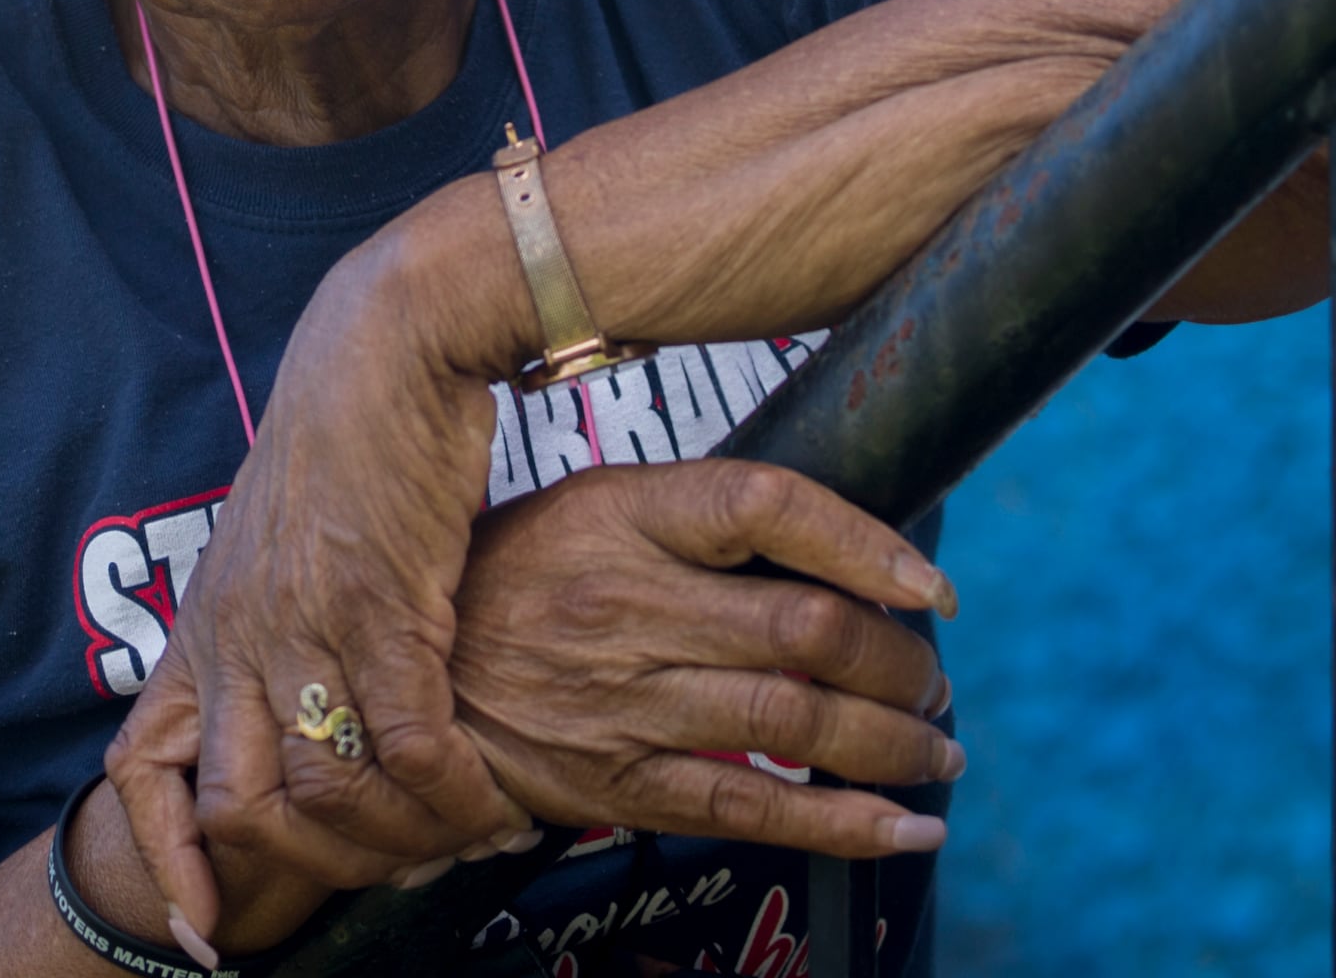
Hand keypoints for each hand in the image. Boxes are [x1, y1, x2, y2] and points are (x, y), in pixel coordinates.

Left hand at [105, 185, 538, 950]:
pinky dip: (448, 790)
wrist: (391, 344)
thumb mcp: (287, 547)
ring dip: (398, 836)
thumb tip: (305, 703)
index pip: (143, 765)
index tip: (201, 926)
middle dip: (309, 866)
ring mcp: (305, 622)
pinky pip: (407, 739)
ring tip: (456, 840)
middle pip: (238, 803)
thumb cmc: (352, 445)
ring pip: (326, 786)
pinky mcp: (381, 602)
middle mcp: (241, 633)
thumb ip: (281, 628)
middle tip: (384, 876)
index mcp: (209, 624)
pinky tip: (487, 800)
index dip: (163, 857)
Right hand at [451, 459, 960, 854]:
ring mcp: (622, 699)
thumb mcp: (588, 507)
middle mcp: (627, 604)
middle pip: (805, 628)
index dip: (866, 542)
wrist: (401, 676)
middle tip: (931, 678)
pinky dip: (842, 822)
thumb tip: (828, 544)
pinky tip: (903, 829)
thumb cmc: (508, 578)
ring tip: (933, 746)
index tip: (929, 584)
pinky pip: (748, 805)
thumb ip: (695, 517)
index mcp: (623, 515)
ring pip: (796, 720)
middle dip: (899, 662)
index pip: (767, 506)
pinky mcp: (616, 780)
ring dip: (892, 741)